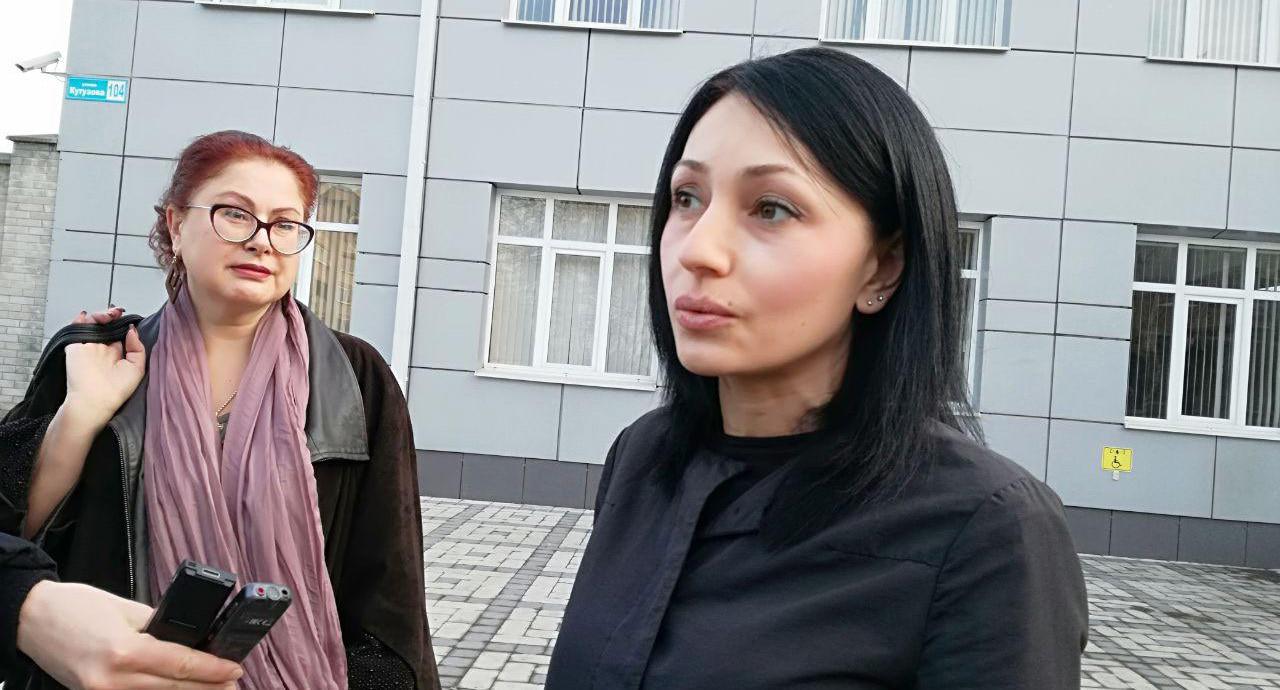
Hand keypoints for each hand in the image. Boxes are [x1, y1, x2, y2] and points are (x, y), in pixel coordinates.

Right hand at [17, 581, 243, 689]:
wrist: (31, 619)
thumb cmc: (75, 607)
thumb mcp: (127, 609)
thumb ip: (159, 627)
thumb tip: (189, 639)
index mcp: (125, 651)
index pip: (182, 665)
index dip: (214, 669)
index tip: (235, 668)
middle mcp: (113, 679)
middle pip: (174, 687)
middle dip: (208, 686)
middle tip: (233, 683)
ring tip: (214, 688)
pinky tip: (177, 689)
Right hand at [62, 307, 145, 427]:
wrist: (94, 400)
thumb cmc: (116, 390)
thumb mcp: (136, 368)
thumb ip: (137, 348)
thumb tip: (131, 330)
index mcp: (116, 353)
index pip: (119, 332)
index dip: (122, 323)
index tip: (127, 318)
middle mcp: (102, 348)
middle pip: (106, 325)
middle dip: (112, 316)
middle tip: (117, 312)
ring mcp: (88, 347)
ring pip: (93, 324)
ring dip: (101, 315)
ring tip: (109, 315)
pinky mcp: (75, 347)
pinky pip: (75, 329)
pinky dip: (79, 319)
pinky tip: (87, 315)